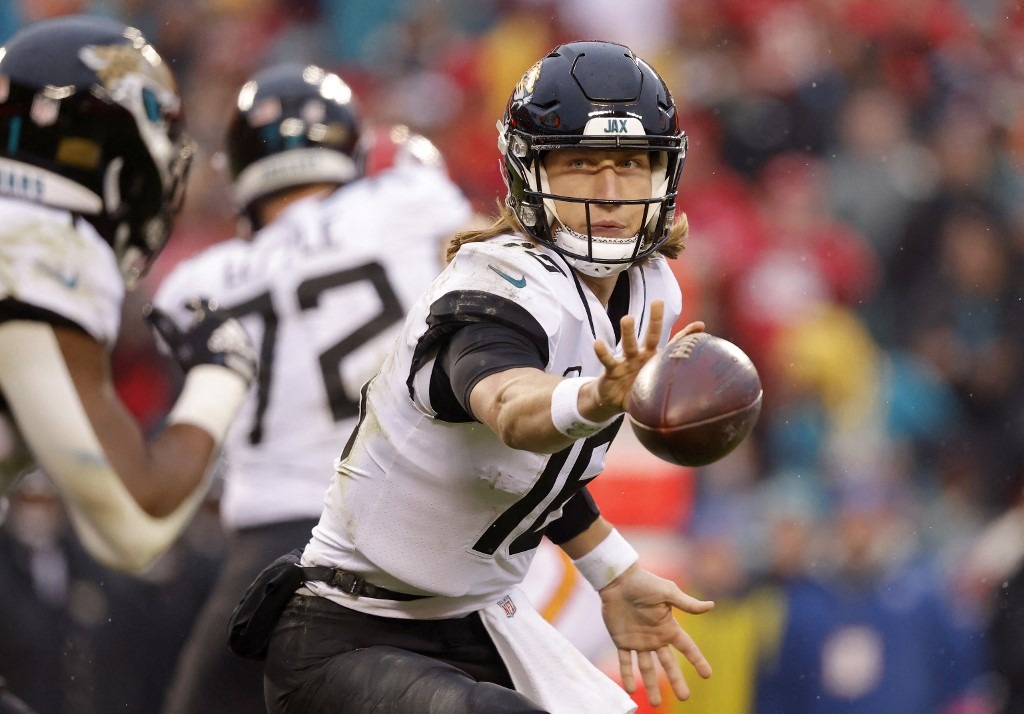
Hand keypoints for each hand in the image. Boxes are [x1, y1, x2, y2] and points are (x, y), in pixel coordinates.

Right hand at [144, 298, 257, 384]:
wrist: (221, 382)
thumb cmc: (195, 360)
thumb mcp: (176, 341)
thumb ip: (162, 324)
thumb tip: (147, 308)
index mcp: (214, 316)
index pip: (202, 302)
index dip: (192, 303)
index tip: (185, 306)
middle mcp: (231, 323)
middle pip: (217, 315)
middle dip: (205, 319)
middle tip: (194, 327)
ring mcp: (243, 338)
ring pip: (229, 330)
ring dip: (218, 333)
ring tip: (206, 344)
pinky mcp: (250, 352)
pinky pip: (239, 346)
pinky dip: (229, 348)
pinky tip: (221, 357)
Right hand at [586, 301, 704, 419]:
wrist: (613, 400)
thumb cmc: (637, 391)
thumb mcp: (654, 389)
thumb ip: (669, 388)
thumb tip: (697, 400)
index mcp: (656, 360)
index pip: (673, 346)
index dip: (686, 337)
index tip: (700, 326)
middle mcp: (642, 356)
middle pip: (651, 336)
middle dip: (656, 320)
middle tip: (658, 302)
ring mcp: (627, 361)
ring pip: (628, 344)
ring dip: (628, 332)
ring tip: (627, 319)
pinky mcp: (611, 370)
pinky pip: (607, 360)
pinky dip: (603, 352)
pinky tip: (598, 343)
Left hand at [600, 564, 713, 705]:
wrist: (618, 579)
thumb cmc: (644, 582)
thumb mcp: (668, 591)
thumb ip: (687, 603)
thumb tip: (711, 606)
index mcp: (669, 627)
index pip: (687, 647)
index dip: (697, 660)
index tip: (707, 675)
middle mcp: (656, 637)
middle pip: (669, 664)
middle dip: (676, 681)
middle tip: (685, 698)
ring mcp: (639, 641)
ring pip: (647, 668)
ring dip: (651, 686)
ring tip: (655, 704)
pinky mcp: (622, 640)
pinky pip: (625, 662)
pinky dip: (627, 675)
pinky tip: (630, 689)